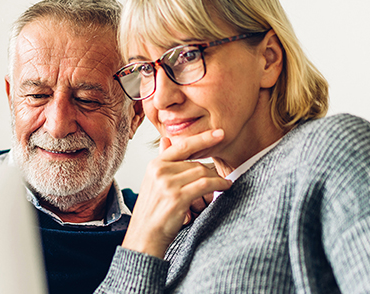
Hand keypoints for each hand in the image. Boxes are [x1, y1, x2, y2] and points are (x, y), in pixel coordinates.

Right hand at [122, 129, 231, 257]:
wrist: (145, 236)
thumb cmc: (152, 211)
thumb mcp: (154, 182)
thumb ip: (163, 161)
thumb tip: (166, 139)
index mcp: (154, 165)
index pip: (182, 145)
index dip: (202, 138)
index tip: (219, 133)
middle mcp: (159, 171)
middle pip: (195, 163)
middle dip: (210, 171)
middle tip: (220, 177)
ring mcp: (167, 184)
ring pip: (202, 172)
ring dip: (217, 178)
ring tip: (225, 183)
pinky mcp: (177, 197)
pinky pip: (205, 184)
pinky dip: (219, 184)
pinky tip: (225, 187)